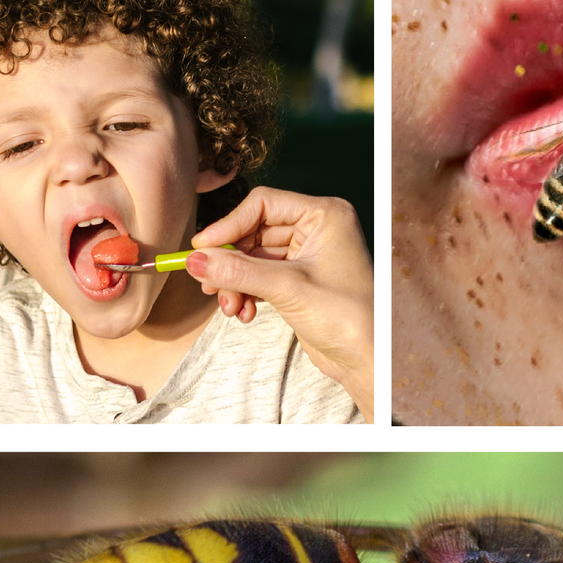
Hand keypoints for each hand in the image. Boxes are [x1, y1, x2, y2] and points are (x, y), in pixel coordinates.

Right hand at [187, 187, 372, 407]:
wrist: (366, 358)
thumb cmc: (346, 316)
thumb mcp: (286, 288)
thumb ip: (238, 270)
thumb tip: (196, 259)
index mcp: (324, 215)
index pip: (263, 204)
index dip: (229, 225)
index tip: (202, 249)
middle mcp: (315, 229)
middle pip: (253, 232)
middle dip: (230, 261)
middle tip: (209, 283)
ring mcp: (305, 255)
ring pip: (253, 257)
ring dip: (235, 282)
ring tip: (230, 306)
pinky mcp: (297, 280)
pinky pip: (259, 277)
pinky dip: (246, 293)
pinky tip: (244, 312)